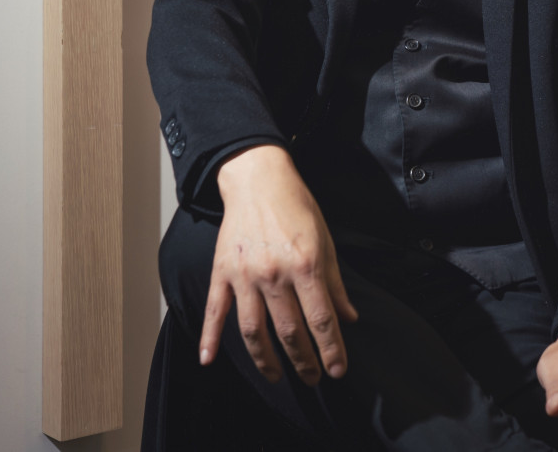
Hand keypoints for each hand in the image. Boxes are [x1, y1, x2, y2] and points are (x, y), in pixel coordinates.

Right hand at [203, 144, 358, 385]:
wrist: (258, 179)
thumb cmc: (296, 207)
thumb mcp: (325, 240)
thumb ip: (335, 282)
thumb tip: (349, 318)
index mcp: (304, 264)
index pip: (321, 318)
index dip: (331, 349)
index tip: (338, 371)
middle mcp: (274, 273)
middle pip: (289, 330)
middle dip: (304, 360)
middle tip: (313, 379)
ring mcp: (245, 275)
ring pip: (253, 330)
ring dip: (266, 360)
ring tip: (277, 378)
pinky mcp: (222, 272)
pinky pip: (216, 311)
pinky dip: (209, 337)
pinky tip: (208, 360)